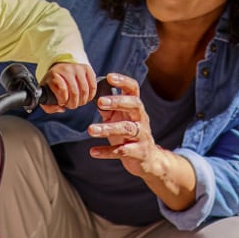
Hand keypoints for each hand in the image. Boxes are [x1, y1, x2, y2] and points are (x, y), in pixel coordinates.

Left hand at [40, 61, 96, 110]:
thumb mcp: (46, 95)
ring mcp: (77, 68)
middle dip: (73, 104)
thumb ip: (49, 107)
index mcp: (53, 75)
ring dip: (82, 101)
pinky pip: (93, 85)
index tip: (62, 102)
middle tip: (71, 105)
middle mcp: (66, 69)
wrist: (60, 70)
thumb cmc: (53, 85)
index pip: (62, 90)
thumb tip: (61, 108)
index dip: (63, 100)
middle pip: (74, 92)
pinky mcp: (87, 68)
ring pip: (84, 90)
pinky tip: (86, 98)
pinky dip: (90, 95)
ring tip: (78, 102)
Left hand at [87, 72, 194, 204]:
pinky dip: (107, 152)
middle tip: (100, 102)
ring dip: (108, 128)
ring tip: (90, 130)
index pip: (133, 89)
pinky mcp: (138, 153)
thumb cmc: (129, 136)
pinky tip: (93, 151)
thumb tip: (92, 91)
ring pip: (128, 129)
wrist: (148, 161)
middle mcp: (141, 119)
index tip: (109, 77)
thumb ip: (108, 107)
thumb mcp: (119, 119)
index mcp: (135, 108)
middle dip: (118, 102)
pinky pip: (122, 151)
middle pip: (134, 105)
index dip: (123, 81)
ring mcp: (142, 136)